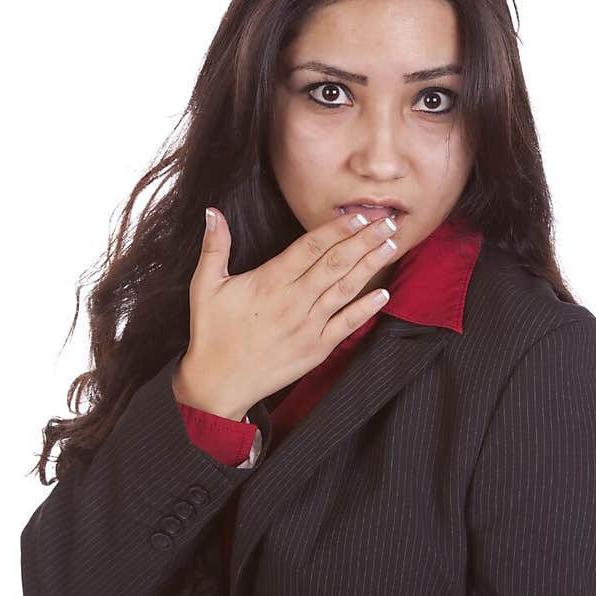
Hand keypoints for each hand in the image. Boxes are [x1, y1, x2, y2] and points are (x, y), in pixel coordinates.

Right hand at [172, 206, 400, 418]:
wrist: (219, 383)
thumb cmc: (212, 333)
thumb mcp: (205, 286)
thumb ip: (214, 247)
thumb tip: (212, 211)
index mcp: (270, 282)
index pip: (310, 247)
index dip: (337, 229)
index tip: (360, 214)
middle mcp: (294, 301)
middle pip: (336, 263)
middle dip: (365, 240)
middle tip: (388, 221)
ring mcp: (308, 326)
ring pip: (346, 289)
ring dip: (370, 266)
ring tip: (391, 245)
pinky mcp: (316, 349)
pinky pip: (347, 325)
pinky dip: (366, 309)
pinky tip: (384, 293)